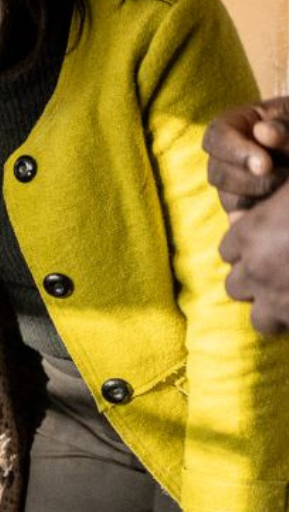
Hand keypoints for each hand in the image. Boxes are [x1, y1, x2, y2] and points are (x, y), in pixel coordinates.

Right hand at [204, 98, 288, 214]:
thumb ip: (284, 125)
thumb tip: (262, 132)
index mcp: (233, 126)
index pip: (216, 137)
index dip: (235, 152)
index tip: (265, 165)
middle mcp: (226, 157)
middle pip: (218, 173)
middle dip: (251, 181)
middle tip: (285, 177)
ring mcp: (234, 183)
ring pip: (229, 199)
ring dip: (260, 198)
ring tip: (285, 191)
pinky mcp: (246, 207)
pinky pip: (241, 218)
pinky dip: (258, 216)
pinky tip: (275, 209)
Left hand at [222, 180, 288, 332]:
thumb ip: (279, 197)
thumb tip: (259, 181)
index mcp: (251, 233)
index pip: (228, 250)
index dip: (248, 248)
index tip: (268, 244)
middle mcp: (257, 270)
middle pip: (236, 286)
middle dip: (257, 279)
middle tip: (283, 270)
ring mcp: (279, 300)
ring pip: (260, 317)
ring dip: (274, 308)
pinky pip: (288, 329)